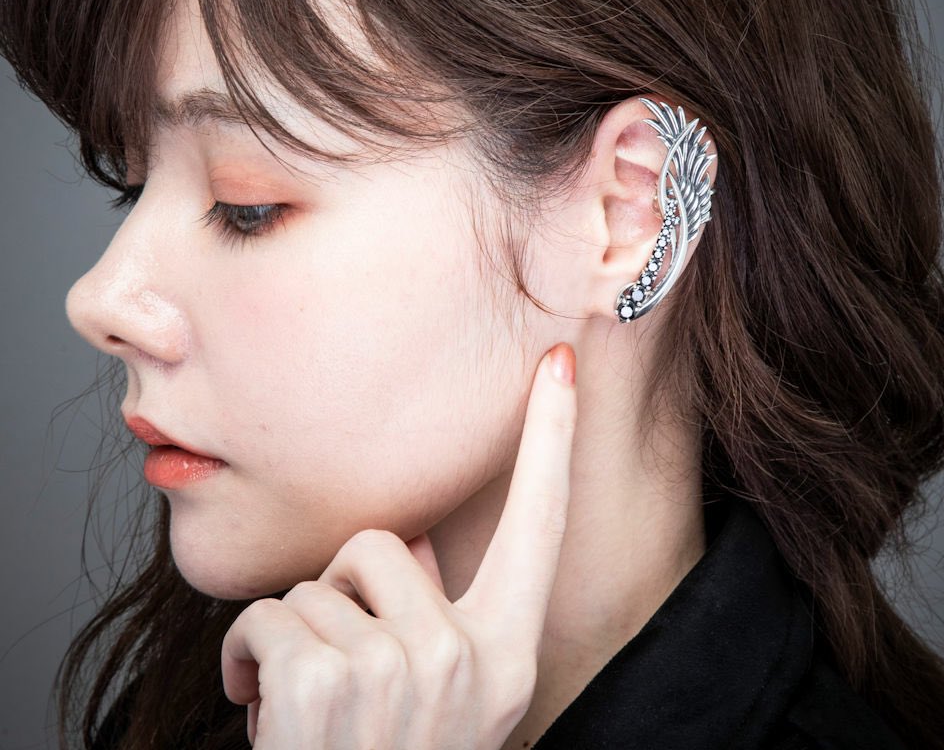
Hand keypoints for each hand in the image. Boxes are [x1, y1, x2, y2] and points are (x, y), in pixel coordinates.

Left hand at [221, 342, 577, 748]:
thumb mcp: (446, 702)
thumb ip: (440, 615)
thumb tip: (410, 543)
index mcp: (506, 655)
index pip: (542, 523)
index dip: (553, 438)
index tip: (561, 364)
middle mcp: (467, 659)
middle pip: (384, 544)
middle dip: (344, 595)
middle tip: (345, 675)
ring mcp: (402, 672)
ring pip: (319, 583)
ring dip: (296, 637)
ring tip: (306, 711)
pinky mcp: (327, 682)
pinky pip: (269, 615)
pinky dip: (246, 658)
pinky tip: (262, 715)